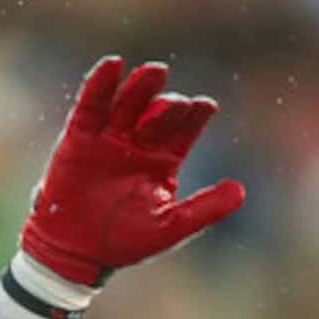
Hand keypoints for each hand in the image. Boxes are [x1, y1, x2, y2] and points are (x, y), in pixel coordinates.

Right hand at [21, 57, 246, 286]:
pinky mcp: (79, 137)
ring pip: (128, 103)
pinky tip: (112, 65)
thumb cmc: (124, 241)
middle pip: (158, 113)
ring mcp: (109, 138)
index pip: (184, 131)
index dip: (195, 116)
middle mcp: (138, 144)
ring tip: (155, 72)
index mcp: (162, 161)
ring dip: (141, 86)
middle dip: (168, 105)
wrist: (77, 253)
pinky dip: (100, 84)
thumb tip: (241, 192)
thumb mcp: (171, 227)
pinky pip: (91, 106)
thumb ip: (206, 209)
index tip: (207, 106)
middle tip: (177, 104)